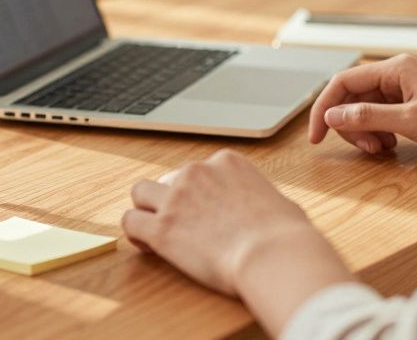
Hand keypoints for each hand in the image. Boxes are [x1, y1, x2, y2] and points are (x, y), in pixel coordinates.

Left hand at [122, 149, 353, 334]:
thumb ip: (264, 201)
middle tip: (183, 226)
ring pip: (140, 193)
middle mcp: (197, 172)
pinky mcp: (161, 227)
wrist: (273, 255)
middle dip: (172, 201)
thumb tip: (270, 212)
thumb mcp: (281, 204)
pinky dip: (136, 234)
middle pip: (169, 179)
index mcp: (227, 162)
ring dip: (146, 210)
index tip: (204, 213)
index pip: (199, 170)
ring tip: (155, 231)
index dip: (197, 193)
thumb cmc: (286, 236)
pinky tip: (148, 246)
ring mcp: (176, 198)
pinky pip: (130, 222)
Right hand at [308, 54, 416, 156]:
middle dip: (350, 124)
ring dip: (365, 130)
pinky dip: (380, 131)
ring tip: (381, 148)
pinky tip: (392, 145)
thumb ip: (368, 117)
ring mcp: (407, 87)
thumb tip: (332, 115)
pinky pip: (383, 114)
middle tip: (365, 148)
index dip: (323, 109)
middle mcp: (397, 73)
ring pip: (367, 107)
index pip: (342, 82)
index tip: (316, 136)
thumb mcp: (411, 122)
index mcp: (394, 69)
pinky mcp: (415, 102)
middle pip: (352, 96)